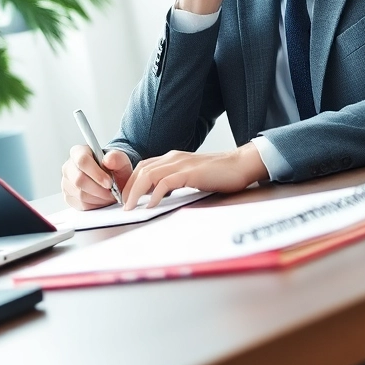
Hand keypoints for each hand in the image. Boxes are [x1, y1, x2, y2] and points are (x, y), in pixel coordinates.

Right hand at [61, 145, 132, 209]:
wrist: (111, 180)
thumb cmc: (113, 168)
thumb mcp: (120, 160)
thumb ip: (116, 158)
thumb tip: (108, 160)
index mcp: (78, 152)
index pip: (82, 161)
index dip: (96, 173)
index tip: (109, 182)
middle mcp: (69, 167)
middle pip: (79, 180)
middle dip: (99, 189)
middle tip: (112, 192)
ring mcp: (66, 183)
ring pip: (80, 194)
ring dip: (98, 198)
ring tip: (109, 195)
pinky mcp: (68, 197)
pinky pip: (80, 204)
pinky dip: (95, 204)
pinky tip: (102, 199)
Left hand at [122, 143, 269, 209]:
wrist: (240, 165)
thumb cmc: (219, 173)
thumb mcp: (191, 176)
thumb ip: (175, 181)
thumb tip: (159, 195)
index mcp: (173, 158)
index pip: (143, 167)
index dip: (131, 182)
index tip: (126, 198)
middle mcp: (173, 158)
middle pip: (141, 170)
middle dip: (128, 189)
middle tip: (123, 206)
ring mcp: (181, 164)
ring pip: (148, 175)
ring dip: (136, 192)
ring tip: (131, 207)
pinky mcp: (190, 172)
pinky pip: (165, 182)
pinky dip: (155, 194)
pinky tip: (151, 205)